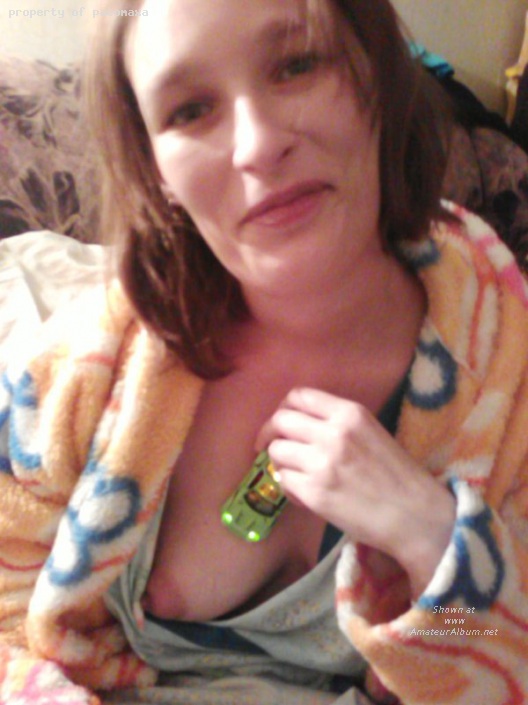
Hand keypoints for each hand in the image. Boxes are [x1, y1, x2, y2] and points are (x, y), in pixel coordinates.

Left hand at [256, 387, 455, 596]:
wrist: (415, 516)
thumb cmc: (397, 476)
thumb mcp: (371, 433)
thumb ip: (337, 424)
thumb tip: (298, 426)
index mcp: (350, 414)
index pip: (299, 396)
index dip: (283, 409)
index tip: (281, 423)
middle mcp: (333, 433)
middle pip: (280, 420)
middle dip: (270, 433)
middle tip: (272, 447)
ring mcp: (322, 463)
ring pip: (276, 451)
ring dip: (279, 461)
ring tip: (294, 473)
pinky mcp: (314, 493)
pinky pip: (283, 480)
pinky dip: (288, 486)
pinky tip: (302, 493)